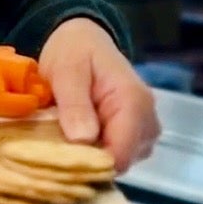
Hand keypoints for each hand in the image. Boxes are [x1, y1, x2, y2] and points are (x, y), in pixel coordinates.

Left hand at [37, 17, 159, 174]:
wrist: (84, 39)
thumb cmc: (74, 51)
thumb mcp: (67, 70)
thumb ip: (75, 104)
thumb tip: (83, 140)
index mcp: (134, 103)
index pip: (121, 154)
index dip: (89, 164)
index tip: (58, 161)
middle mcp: (147, 121)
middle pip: (120, 162)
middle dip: (87, 161)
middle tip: (54, 145)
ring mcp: (144, 132)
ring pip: (117, 163)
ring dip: (89, 157)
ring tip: (63, 137)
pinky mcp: (134, 137)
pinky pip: (115, 156)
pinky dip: (94, 153)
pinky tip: (75, 137)